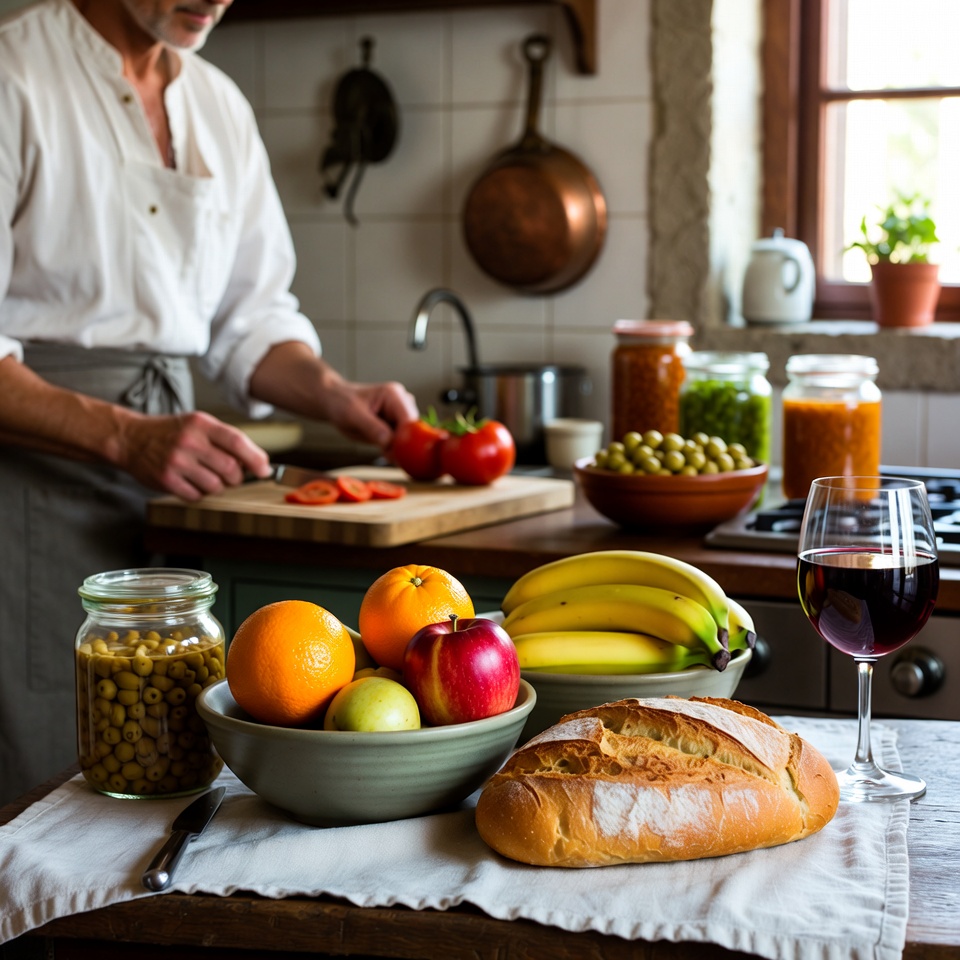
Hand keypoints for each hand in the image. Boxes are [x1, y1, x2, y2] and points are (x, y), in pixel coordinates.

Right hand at [117, 410, 271, 501]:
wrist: (132, 439)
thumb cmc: (172, 432)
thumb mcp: (199, 425)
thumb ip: (227, 439)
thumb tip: (259, 462)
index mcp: (201, 424)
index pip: (236, 442)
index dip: (255, 459)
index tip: (265, 470)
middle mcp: (189, 441)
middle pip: (230, 469)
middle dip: (237, 477)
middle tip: (230, 475)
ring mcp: (176, 461)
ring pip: (216, 486)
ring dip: (218, 486)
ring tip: (206, 476)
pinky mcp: (166, 480)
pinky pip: (197, 496)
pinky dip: (200, 493)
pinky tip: (191, 482)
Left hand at [322, 379, 418, 449]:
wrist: (336, 403)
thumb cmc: (342, 402)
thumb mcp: (353, 415)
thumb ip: (372, 427)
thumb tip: (389, 441)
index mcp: (394, 395)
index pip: (409, 418)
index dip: (408, 437)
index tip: (400, 453)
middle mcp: (401, 403)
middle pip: (413, 429)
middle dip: (404, 445)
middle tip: (391, 456)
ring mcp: (400, 415)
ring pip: (410, 437)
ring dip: (400, 448)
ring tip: (384, 452)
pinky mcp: (396, 426)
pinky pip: (402, 442)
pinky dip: (395, 450)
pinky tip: (386, 453)